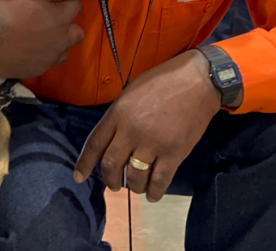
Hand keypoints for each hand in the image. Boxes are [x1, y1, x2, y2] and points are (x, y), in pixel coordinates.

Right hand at [0, 0, 83, 78]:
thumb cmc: (3, 8)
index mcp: (60, 18)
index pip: (76, 6)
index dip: (68, 2)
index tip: (58, 1)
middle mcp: (59, 41)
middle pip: (77, 35)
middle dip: (68, 27)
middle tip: (53, 22)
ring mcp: (47, 59)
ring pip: (63, 54)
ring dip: (57, 45)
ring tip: (41, 40)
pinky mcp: (34, 71)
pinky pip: (44, 64)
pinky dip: (40, 57)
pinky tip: (26, 51)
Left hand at [73, 50, 220, 202]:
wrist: (197, 81)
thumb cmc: (163, 82)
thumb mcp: (130, 92)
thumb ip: (119, 115)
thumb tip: (111, 137)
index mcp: (118, 114)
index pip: (95, 143)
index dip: (84, 163)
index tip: (79, 177)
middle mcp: (131, 131)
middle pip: (111, 164)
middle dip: (109, 179)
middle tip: (113, 185)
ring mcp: (152, 143)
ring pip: (134, 176)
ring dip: (132, 186)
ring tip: (135, 187)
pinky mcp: (174, 153)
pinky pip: (159, 180)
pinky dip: (154, 191)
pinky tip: (152, 195)